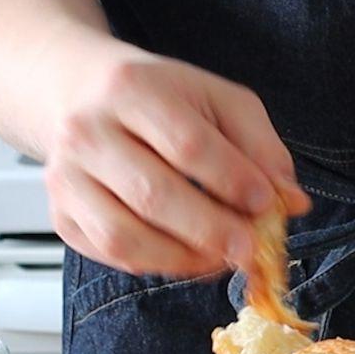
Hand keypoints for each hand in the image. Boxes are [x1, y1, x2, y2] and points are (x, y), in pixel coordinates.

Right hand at [43, 42, 310, 277]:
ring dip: (185, 257)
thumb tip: (292, 201)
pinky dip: (160, 265)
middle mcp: (87, 132)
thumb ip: (262, 147)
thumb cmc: (161, 99)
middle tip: (250, 248)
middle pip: (154, 195)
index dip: (232, 180)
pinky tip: (192, 256)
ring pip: (125, 236)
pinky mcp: (62, 216)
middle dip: (213, 230)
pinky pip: (112, 255)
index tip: (266, 203)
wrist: (78, 93)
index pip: (188, 144)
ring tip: (223, 257)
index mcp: (131, 89)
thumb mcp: (219, 101)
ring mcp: (66, 178)